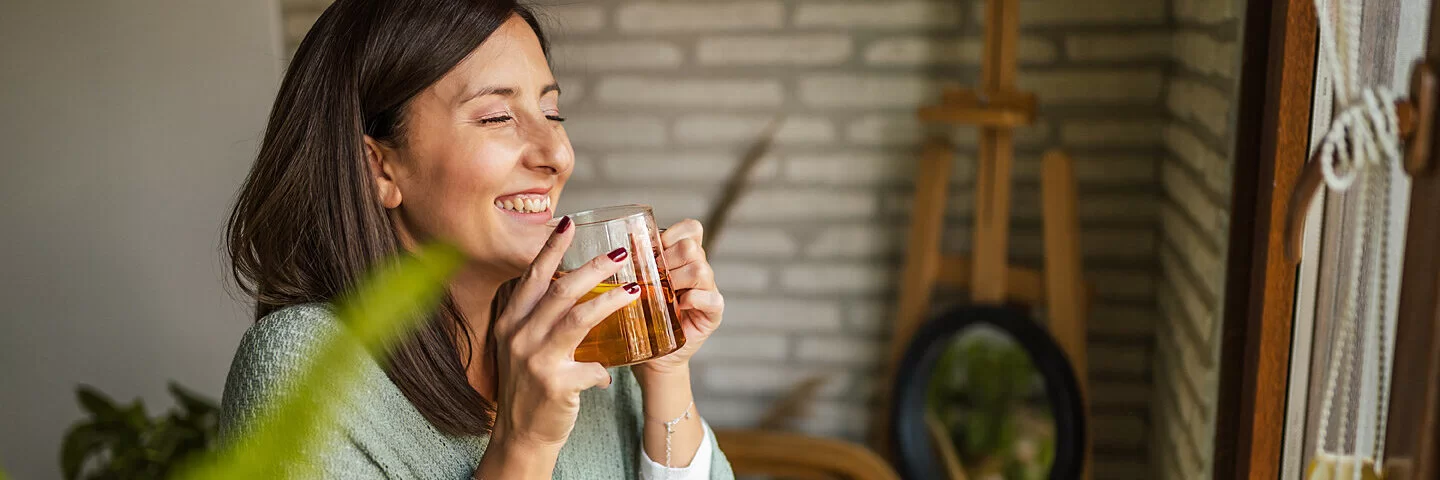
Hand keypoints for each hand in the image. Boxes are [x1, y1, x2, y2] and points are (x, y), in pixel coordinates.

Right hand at [487, 216, 639, 449]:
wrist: (521, 433)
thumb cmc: (529, 385)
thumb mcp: (524, 345)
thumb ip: (541, 318)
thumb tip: (576, 286)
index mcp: (511, 321)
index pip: (532, 276)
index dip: (551, 248)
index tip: (568, 223)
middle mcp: (519, 336)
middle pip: (560, 291)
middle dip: (593, 267)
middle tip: (620, 253)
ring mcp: (536, 360)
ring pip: (578, 319)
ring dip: (610, 301)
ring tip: (636, 290)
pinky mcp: (555, 385)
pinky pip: (592, 367)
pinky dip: (605, 368)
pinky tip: (612, 369)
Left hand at [633, 219, 723, 377]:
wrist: (651, 350)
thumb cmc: (643, 313)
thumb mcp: (638, 282)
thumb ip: (640, 259)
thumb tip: (630, 235)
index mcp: (684, 256)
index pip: (691, 228)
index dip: (673, 234)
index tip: (654, 250)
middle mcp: (700, 269)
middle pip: (691, 248)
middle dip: (667, 260)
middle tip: (651, 278)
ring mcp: (709, 290)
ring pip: (700, 270)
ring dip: (677, 280)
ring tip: (663, 294)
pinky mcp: (713, 314)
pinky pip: (712, 299)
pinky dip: (694, 300)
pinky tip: (679, 307)